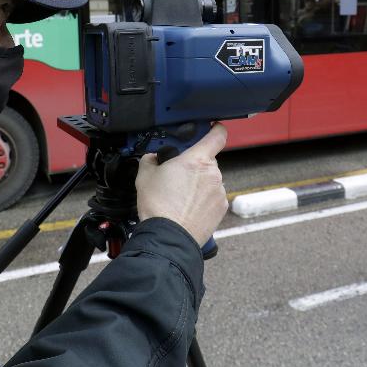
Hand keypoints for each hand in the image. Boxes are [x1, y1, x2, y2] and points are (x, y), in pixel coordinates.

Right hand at [136, 123, 228, 246]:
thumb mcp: (144, 176)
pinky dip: (203, 200)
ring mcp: (218, 192)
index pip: (217, 135)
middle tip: (177, 177)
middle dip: (194, 166)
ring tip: (180, 197)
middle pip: (207, 161)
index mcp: (197, 159)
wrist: (168, 237)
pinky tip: (188, 208)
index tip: (212, 129)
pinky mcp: (221, 209)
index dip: (215, 129)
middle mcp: (212, 174)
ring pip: (209, 181)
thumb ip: (150, 160)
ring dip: (199, 185)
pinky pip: (212, 197)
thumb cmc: (158, 206)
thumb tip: (152, 159)